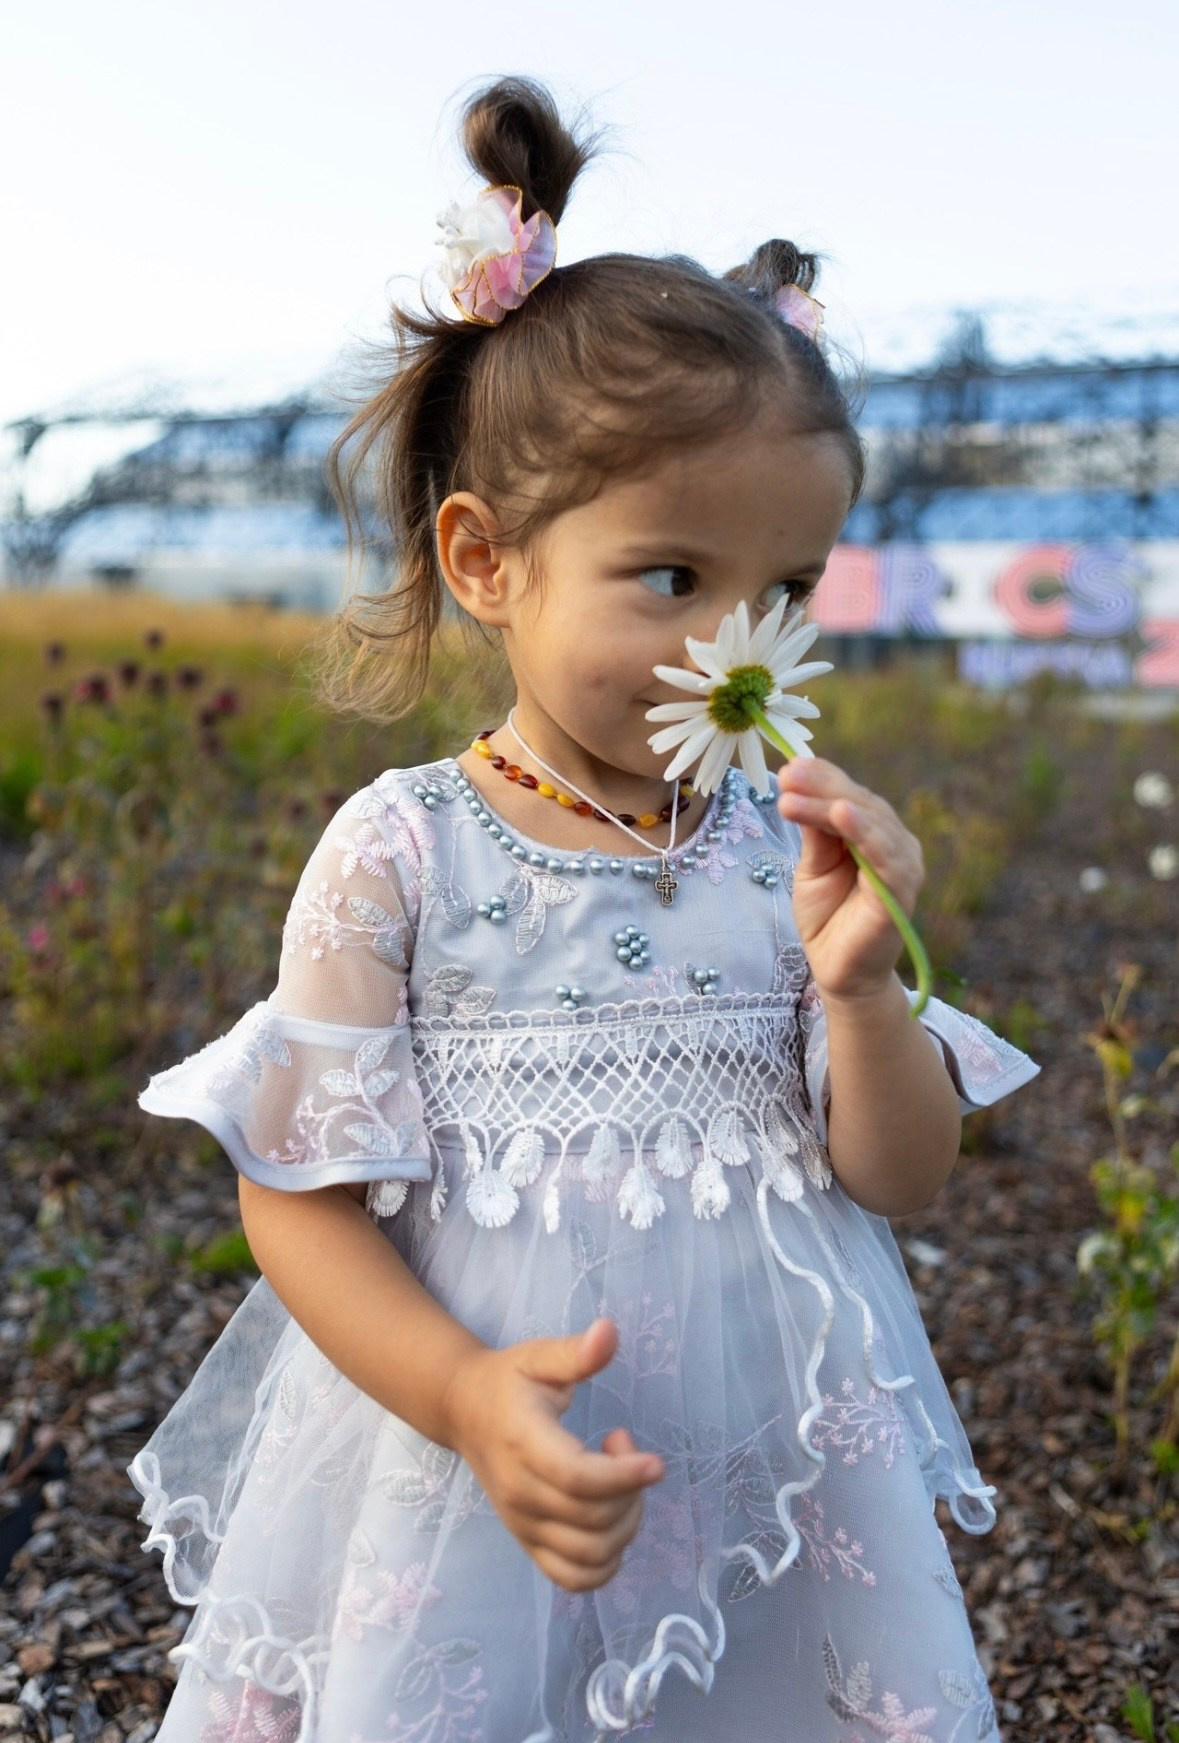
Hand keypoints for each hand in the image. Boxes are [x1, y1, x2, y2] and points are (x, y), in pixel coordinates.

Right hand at [442, 1316, 664, 1591]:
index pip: (577, 1478)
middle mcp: (521, 1493)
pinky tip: (612, 1519)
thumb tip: (609, 1332)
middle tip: (623, 1444)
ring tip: (620, 1482)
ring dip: (626, 1525)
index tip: (656, 1462)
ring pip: (591, 1555)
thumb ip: (576, 1352)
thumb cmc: (508, 1381)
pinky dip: (607, 1563)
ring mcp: (523, 1524)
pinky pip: (574, 1578)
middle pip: (593, 1519)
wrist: (464, 1411)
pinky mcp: (529, 1542)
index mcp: (524, 1443)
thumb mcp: (539, 1357)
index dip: (623, 1476)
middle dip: (630, 1489)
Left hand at [776, 757, 924, 1002]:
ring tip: (798, 795)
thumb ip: (814, 831)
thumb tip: (799, 784)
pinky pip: (886, 857)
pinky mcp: (902, 891)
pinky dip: (865, 833)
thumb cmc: (827, 916)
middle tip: (787, 775)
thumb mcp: (812, 866)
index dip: (819, 778)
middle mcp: (892, 842)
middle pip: (857, 802)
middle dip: (820, 786)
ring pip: (870, 823)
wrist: (838, 971)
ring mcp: (901, 865)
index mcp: (871, 831)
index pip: (845, 794)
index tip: (787, 766)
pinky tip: (841, 815)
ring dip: (831, 804)